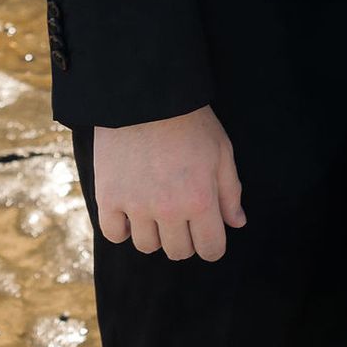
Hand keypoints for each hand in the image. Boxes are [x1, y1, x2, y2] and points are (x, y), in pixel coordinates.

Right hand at [93, 106, 245, 261]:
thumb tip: (237, 223)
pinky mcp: (109, 197)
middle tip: (183, 215)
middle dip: (186, 239)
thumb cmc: (190, 121)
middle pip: (178, 252)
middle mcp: (168, 209)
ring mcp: (136, 205)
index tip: (208, 234)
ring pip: (147, 246)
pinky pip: (114, 234)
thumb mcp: (221, 151)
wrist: (146, 94)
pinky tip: (131, 212)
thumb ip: (230, 191)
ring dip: (155, 233)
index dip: (212, 245)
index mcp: (200, 200)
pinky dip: (123, 228)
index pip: (211, 250)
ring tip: (156, 208)